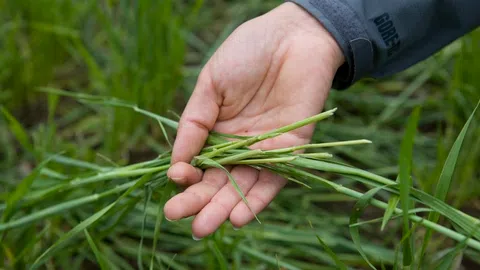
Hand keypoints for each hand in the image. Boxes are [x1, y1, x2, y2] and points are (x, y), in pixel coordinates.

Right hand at [164, 2, 343, 238]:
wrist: (293, 36)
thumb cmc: (248, 53)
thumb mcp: (211, 85)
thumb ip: (194, 124)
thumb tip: (175, 163)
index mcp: (216, 130)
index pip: (197, 163)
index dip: (185, 175)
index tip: (175, 180)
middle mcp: (239, 146)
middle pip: (216, 180)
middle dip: (197, 201)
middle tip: (178, 217)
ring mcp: (264, 151)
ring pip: (241, 187)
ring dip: (223, 208)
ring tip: (204, 227)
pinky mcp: (291, 151)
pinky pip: (274, 180)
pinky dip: (258, 200)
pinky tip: (239, 217)